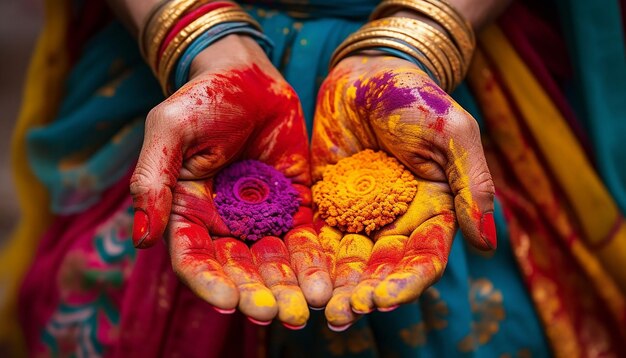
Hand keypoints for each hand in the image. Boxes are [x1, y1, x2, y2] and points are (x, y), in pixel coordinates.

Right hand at [130, 35, 331, 327]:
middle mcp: (224, 224)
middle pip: (240, 270)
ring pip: (275, 261)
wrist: (248, 76)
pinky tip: (329, 282)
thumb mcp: (169, 131)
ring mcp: (262, 217)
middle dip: (258, 294)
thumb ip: (153, 180)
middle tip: (278, 315)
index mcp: (188, 213)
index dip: (209, 283)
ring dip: (291, 287)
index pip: (195, 259)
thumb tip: (141, 240)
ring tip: (310, 306)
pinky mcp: (295, 205)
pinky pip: (306, 238)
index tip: (229, 302)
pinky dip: (316, 261)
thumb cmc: (202, 99)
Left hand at [311, 55, 494, 329]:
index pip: (424, 256)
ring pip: (350, 259)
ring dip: (336, 285)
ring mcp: (361, 213)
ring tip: (319, 306)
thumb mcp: (454, 134)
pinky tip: (297, 277)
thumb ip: (472, 185)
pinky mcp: (328, 202)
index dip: (406, 280)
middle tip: (343, 313)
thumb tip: (489, 244)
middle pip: (383, 266)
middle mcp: (397, 219)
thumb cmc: (418, 98)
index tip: (384, 298)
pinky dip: (311, 257)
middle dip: (365, 292)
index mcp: (434, 210)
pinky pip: (319, 234)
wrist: (366, 74)